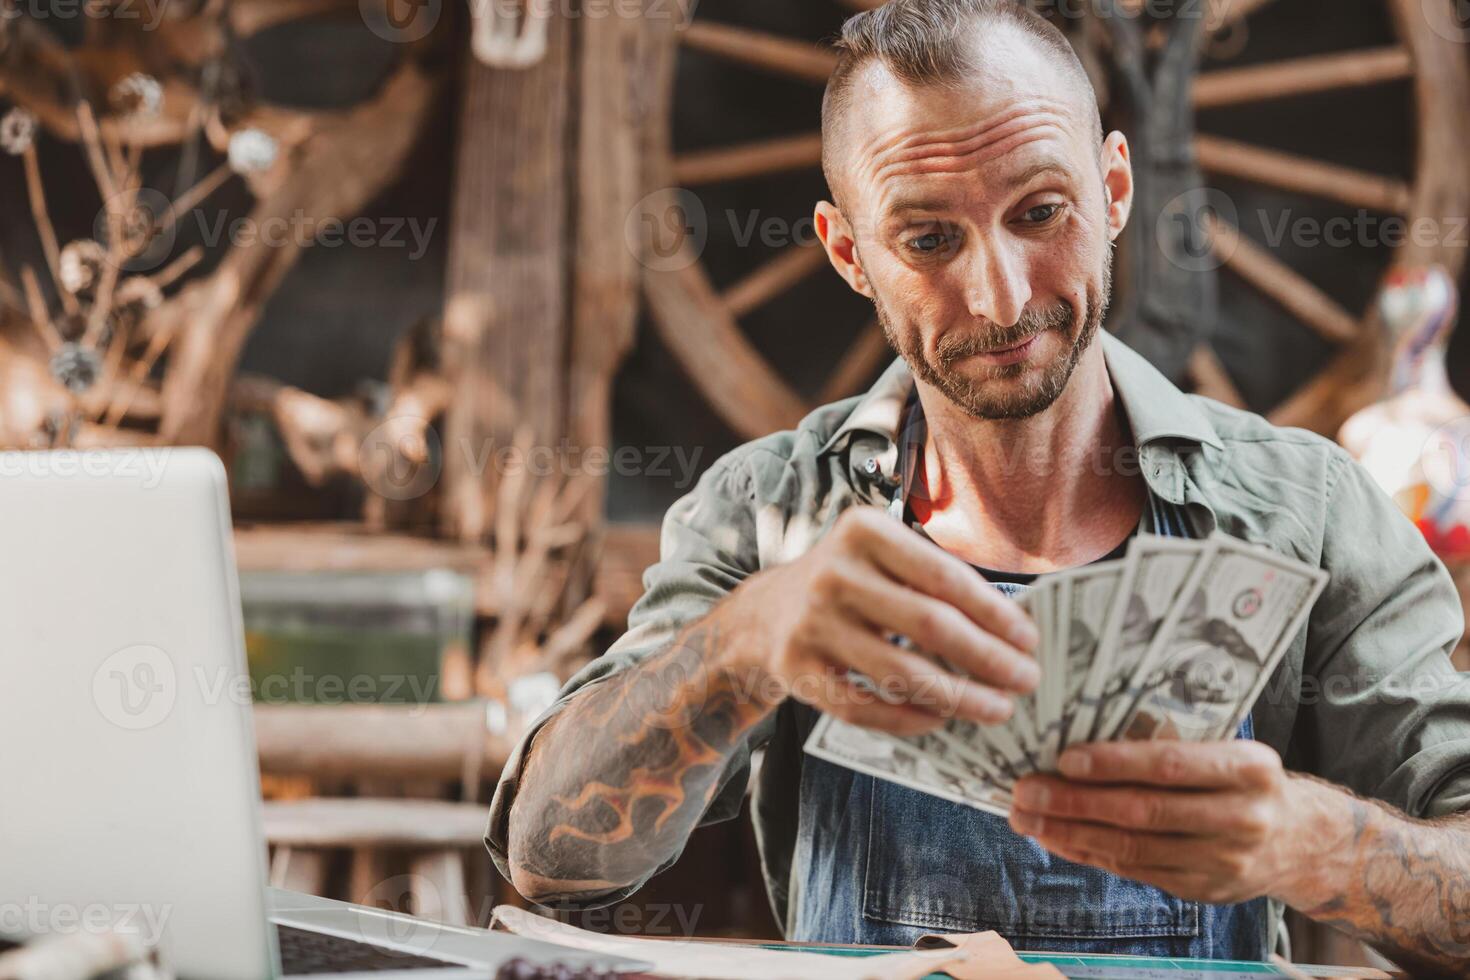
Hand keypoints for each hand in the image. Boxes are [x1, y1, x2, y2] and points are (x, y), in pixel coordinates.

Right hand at [730, 507, 1039, 734]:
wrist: (765, 613)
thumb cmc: (849, 582)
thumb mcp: (882, 555)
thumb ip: (935, 578)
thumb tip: (1012, 628)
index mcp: (863, 531)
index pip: (944, 576)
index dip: (994, 613)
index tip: (1029, 640)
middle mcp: (833, 573)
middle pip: (929, 625)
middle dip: (988, 658)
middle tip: (1025, 680)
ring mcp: (811, 624)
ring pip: (901, 672)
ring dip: (959, 697)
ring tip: (997, 709)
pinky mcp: (797, 670)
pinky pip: (865, 707)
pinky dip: (909, 719)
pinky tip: (941, 721)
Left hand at [1009, 740, 1317, 905]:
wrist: (1299, 840)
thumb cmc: (1244, 781)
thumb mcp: (1229, 750)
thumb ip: (1174, 743)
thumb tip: (1084, 735)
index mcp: (1249, 768)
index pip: (1170, 764)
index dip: (1114, 762)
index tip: (1064, 758)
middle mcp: (1242, 817)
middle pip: (1143, 811)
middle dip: (1076, 801)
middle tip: (1027, 790)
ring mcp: (1223, 860)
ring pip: (1133, 848)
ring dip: (1071, 833)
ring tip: (1028, 817)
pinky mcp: (1202, 889)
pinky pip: (1135, 871)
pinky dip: (1089, 854)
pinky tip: (1057, 839)